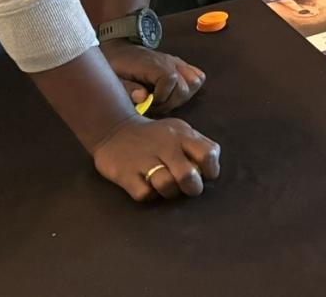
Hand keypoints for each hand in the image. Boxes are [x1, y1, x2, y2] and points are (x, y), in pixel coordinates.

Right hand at [92, 115, 220, 201]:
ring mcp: (144, 160)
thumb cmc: (154, 136)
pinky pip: (144, 194)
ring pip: (166, 185)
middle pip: (187, 174)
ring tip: (167, 187)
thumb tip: (210, 168)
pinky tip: (148, 186)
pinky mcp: (125, 174)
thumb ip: (196, 145)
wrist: (114, 130)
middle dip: (193, 188)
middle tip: (189, 188)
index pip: (207, 153)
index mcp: (182, 135)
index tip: (204, 175)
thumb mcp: (178, 131)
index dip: (211, 169)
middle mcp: (165, 145)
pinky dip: (149, 195)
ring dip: (170, 192)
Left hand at [99, 41, 205, 113]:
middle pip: (186, 86)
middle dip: (171, 102)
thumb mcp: (114, 78)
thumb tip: (143, 97)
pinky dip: (190, 87)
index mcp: (153, 64)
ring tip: (165, 101)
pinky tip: (174, 93)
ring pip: (195, 82)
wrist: (120, 48)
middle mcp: (169, 62)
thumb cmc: (116, 64)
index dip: (162, 97)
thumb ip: (127, 88)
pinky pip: (197, 75)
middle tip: (155, 106)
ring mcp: (177, 63)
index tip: (149, 103)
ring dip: (182, 96)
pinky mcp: (179, 65)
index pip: (171, 80)